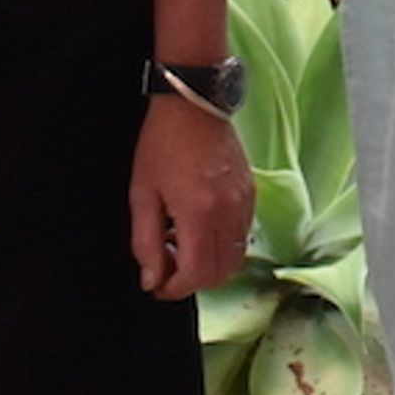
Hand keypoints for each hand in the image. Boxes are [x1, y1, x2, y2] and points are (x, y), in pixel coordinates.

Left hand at [131, 93, 255, 298]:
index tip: (156, 284)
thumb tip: (151, 279)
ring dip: (209, 264)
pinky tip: (199, 228)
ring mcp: (245, 202)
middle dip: (193, 281)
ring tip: (182, 247)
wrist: (195, 105)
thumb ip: (146, 243)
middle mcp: (229, 212)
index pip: (196, 274)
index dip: (174, 289)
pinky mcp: (252, 192)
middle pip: (221, 272)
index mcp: (199, 213)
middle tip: (167, 269)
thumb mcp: (142, 195)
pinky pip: (243, 235)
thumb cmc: (162, 146)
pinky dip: (223, 245)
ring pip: (236, 257)